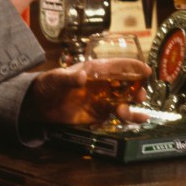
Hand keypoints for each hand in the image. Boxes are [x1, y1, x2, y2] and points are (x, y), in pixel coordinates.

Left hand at [23, 58, 151, 125]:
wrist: (39, 104)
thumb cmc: (48, 84)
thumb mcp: (56, 79)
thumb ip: (69, 78)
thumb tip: (83, 76)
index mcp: (96, 70)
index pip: (118, 65)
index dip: (133, 67)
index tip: (147, 70)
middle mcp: (103, 84)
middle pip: (127, 84)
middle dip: (137, 88)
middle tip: (139, 96)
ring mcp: (103, 99)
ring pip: (125, 100)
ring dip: (132, 106)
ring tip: (125, 113)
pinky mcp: (99, 114)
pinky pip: (118, 115)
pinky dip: (131, 117)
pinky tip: (142, 119)